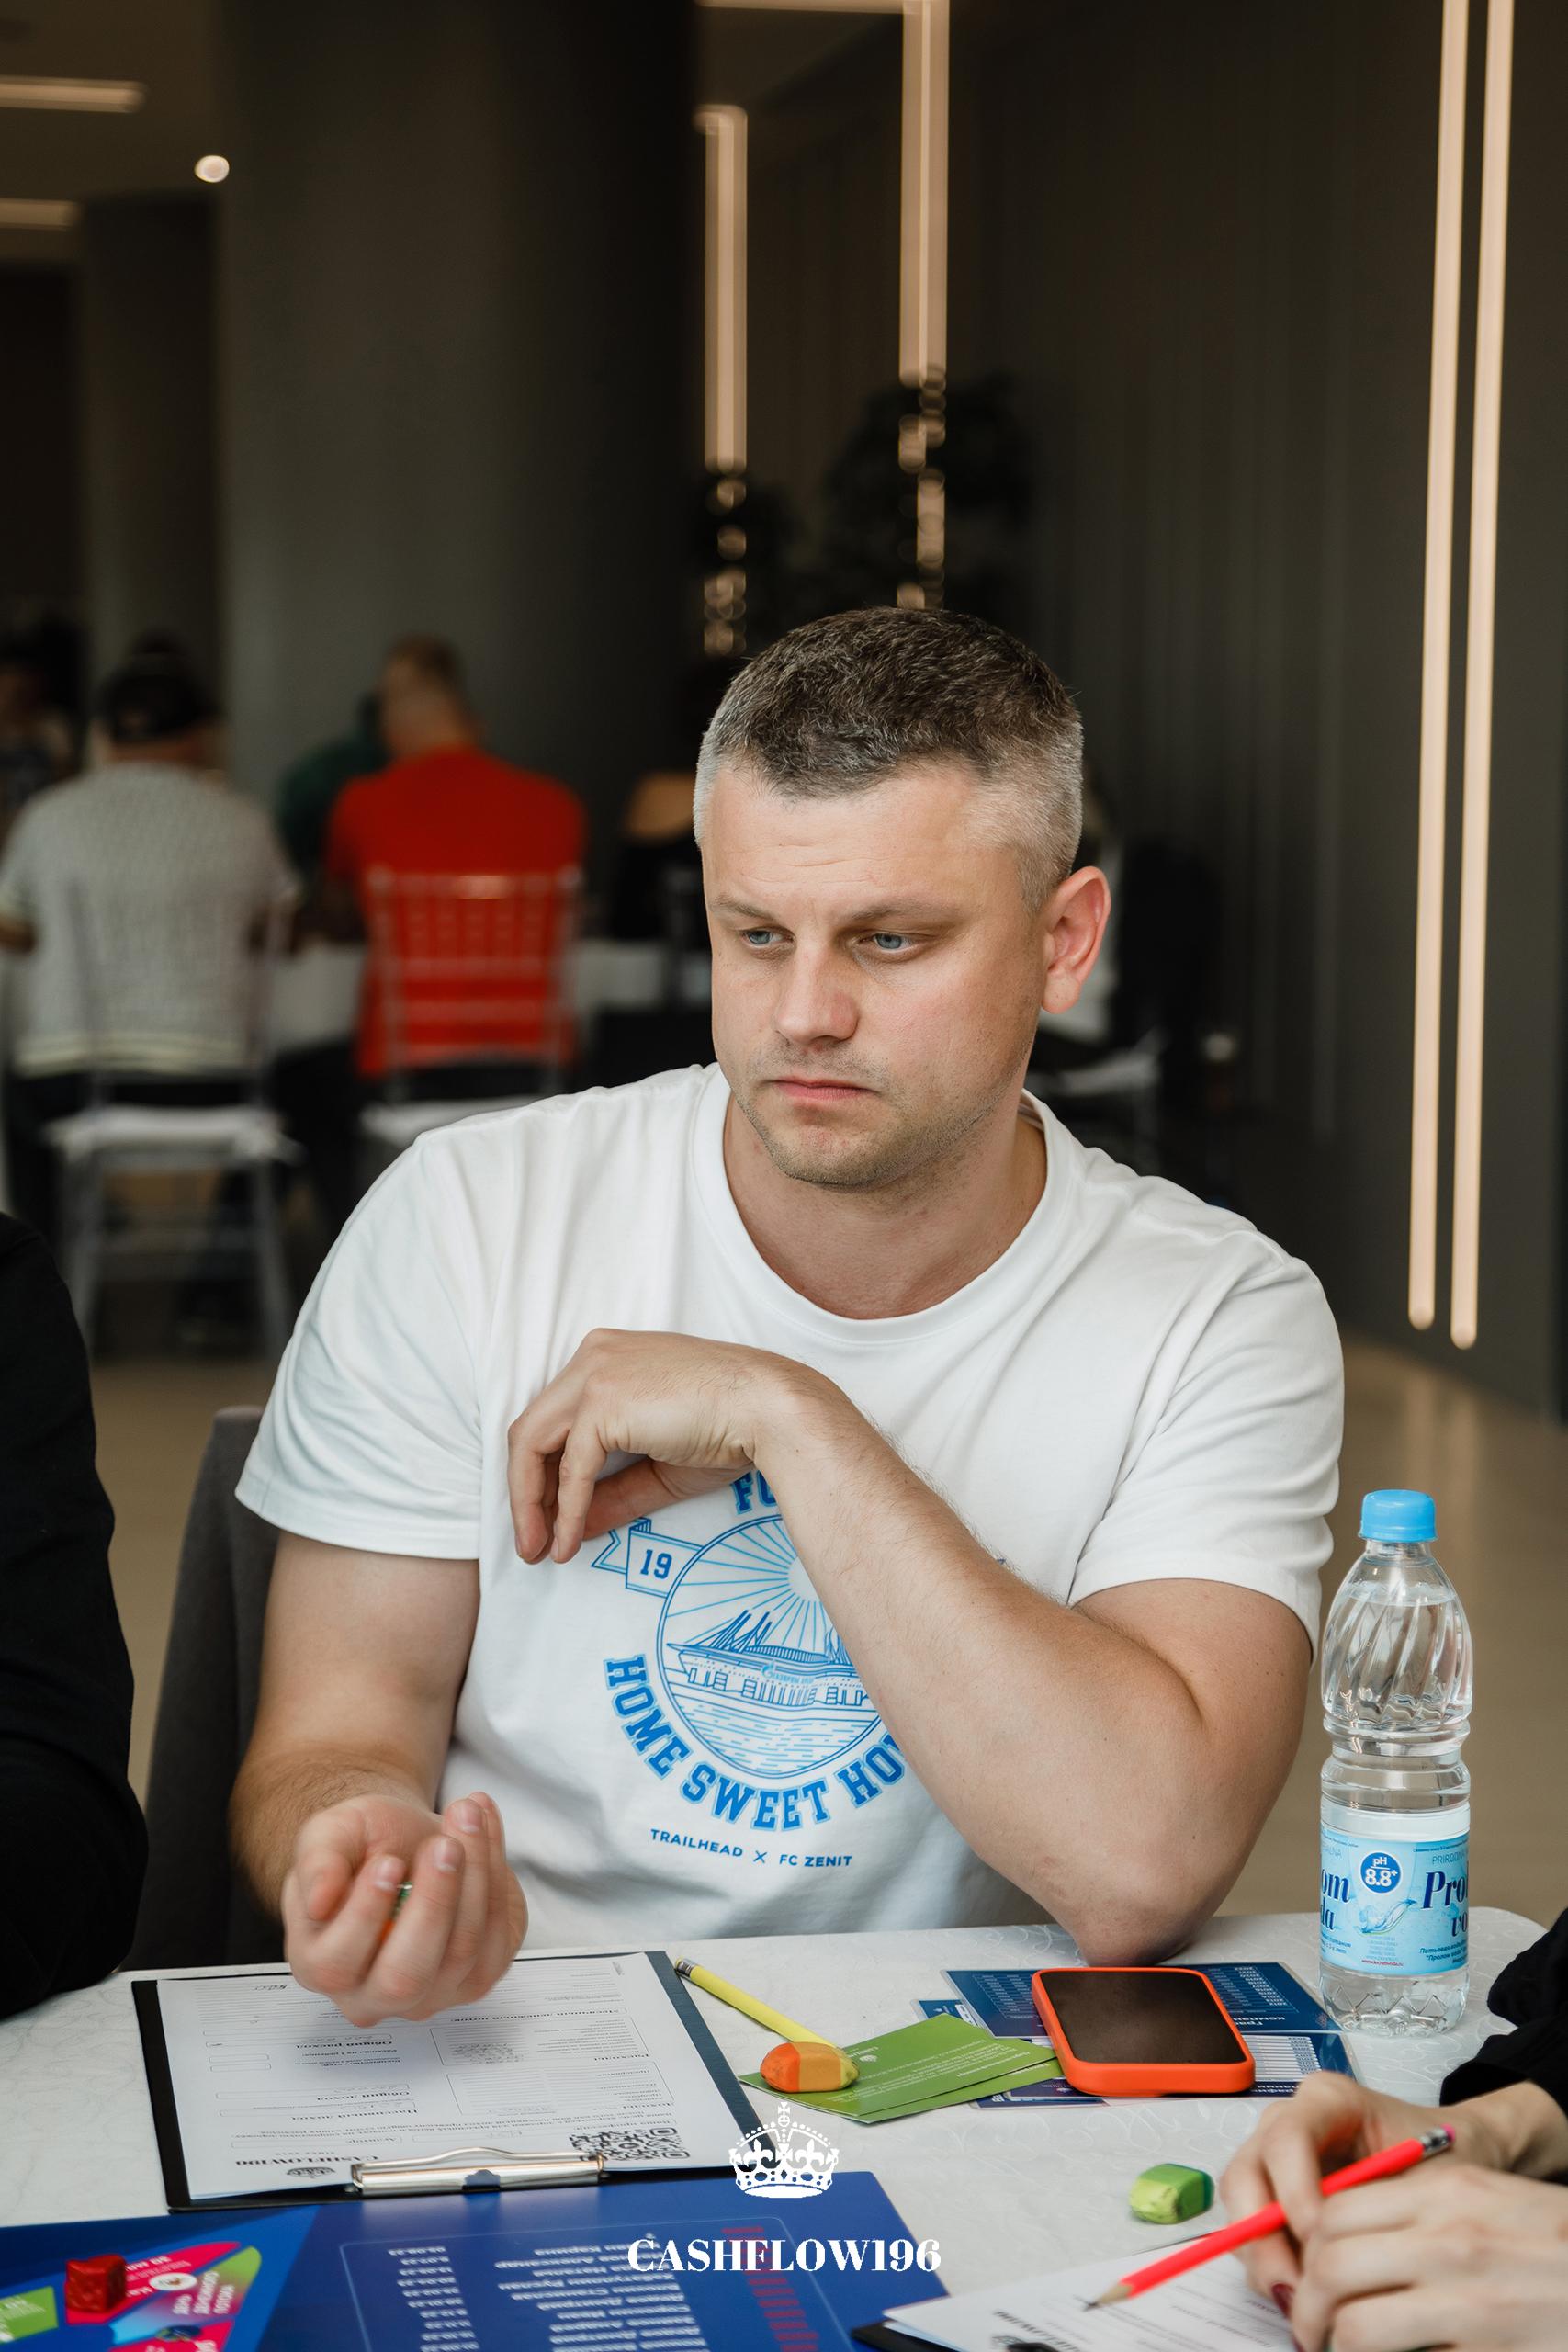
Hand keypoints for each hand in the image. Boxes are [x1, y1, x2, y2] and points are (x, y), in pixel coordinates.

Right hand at [282, 1788, 526, 2024]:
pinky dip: (498, 1877)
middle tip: (444, 1846)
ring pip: (461, 1953)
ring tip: (467, 1816)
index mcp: (321, 1963)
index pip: (338, 1963)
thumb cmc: (364, 1845)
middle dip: (433, 1904)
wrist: (406, 1840)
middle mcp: (373, 1993)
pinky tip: (484, 1832)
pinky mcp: (478, 1975)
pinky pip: (498, 1938)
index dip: (366, 1915)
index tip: (389, 1861)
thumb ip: (318, 1861)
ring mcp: (430, 1993)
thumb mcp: (329, 1834)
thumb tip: (320, 1900)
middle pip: (406, 1976)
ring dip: (475, 1876)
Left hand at [507, 1328, 827, 1562]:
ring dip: (530, 1504)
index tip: (545, 1519)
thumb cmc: (729, 1431)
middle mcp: (592, 1356)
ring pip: (532, 1444)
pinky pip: (572, 1467)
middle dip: (524, 1492)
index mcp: (606, 1358)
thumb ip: (612, 1493)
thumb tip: (571, 1529)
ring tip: (539, 1549)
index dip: (541, 1474)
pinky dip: (566, 1509)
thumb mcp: (657, 1468)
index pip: (553, 1420)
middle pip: (531, 1430)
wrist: (770, 1410)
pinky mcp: (602, 1400)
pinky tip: (568, 1542)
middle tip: (531, 1542)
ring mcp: (594, 1374)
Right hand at [1221, 2074, 1505, 2306]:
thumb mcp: (1429, 2177)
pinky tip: (1307, 2292)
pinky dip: (1271, 2265)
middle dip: (1263, 2237)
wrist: (1456, 2153)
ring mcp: (1274, 2156)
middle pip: (1246, 2174)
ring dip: (1264, 2258)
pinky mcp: (1273, 2191)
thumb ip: (1387, 2207)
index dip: (1293, 2192)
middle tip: (1297, 2289)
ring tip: (1305, 2300)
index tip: (1320, 2239)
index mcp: (1327, 2100)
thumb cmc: (1445, 2156)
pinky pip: (1251, 2229)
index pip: (1286, 2138)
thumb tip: (1350, 2256)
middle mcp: (1289, 2121)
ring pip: (1241, 2206)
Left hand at [1290, 2161, 1567, 2349]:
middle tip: (1311, 2331)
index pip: (1335, 2212)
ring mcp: (1471, 2304)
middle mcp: (1451, 2243)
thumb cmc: (1556, 2245)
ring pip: (1358, 2328)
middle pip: (1332, 2268)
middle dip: (1307, 2308)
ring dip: (1336, 2346)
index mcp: (1447, 2196)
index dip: (1308, 2250)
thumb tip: (1340, 2243)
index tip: (1307, 2277)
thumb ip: (1420, 2214)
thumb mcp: (1488, 2203)